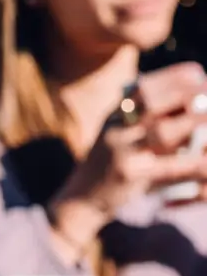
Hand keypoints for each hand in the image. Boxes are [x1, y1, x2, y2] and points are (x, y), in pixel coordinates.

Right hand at [48, 63, 206, 254]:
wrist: (81, 200)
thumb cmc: (108, 166)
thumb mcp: (117, 134)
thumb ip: (141, 117)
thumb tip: (185, 100)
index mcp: (113, 115)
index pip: (145, 87)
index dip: (174, 77)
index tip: (198, 74)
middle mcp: (114, 129)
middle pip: (153, 103)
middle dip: (187, 96)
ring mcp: (120, 152)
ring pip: (162, 132)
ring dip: (193, 124)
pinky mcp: (130, 176)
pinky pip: (168, 167)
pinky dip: (192, 163)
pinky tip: (206, 161)